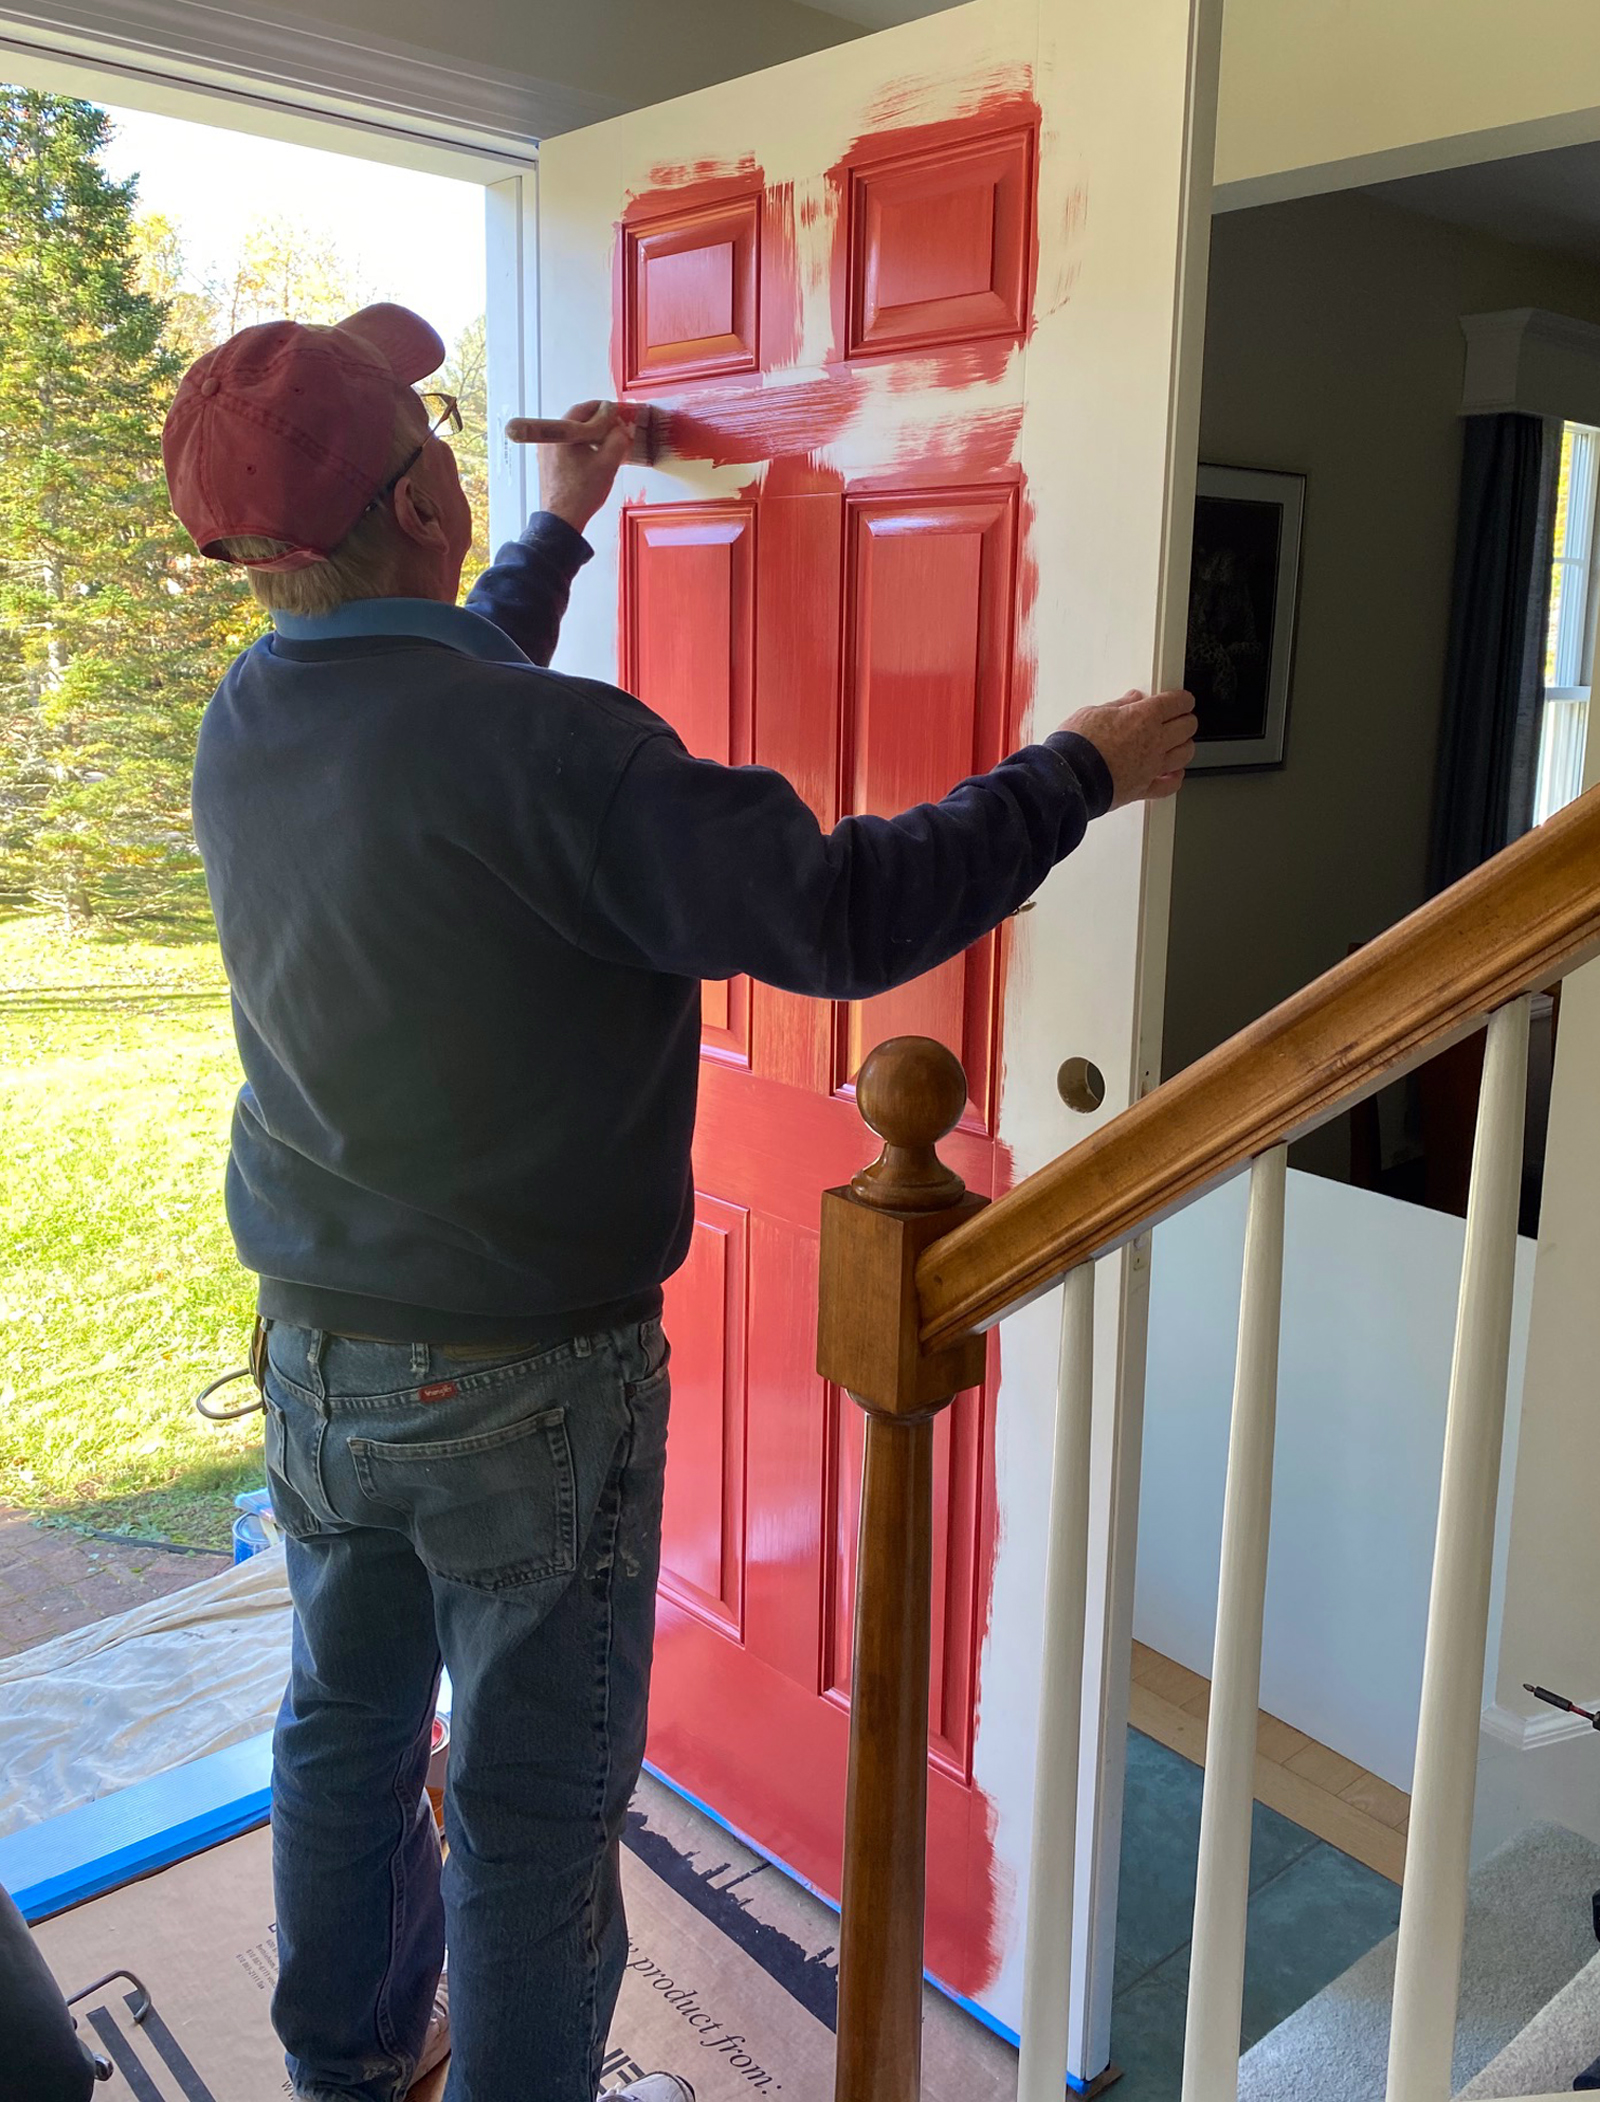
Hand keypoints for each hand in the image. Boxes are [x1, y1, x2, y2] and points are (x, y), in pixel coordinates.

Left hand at [517, 400, 635, 534]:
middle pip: (578, 421)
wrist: (563, 519)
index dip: (605, 409)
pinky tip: (596, 456)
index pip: (584, 408)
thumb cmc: (579, 495)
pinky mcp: (549, 463)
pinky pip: (569, 447)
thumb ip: (618, 439)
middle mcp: (550, 438)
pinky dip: (584, 446)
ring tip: (609, 443)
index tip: (617, 412)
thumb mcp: (607, 463)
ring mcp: (547, 451)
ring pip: (574, 434)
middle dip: (599, 422)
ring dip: (592, 435)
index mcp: (562, 433)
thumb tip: (621, 429)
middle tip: (616, 427)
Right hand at [1061, 688, 1197, 808]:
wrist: (1067, 777)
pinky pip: (1169, 786)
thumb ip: (1117, 706)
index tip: (1181, 699)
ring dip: (1184, 746)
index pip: (1177, 702)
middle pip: (1187, 727)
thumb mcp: (1093, 712)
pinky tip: (1173, 773)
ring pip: (1185, 754)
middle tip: (1180, 717)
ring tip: (1178, 742)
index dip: (1183, 699)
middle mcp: (1154, 742)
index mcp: (1144, 717)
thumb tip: (1130, 700)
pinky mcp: (1142, 789)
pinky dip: (1175, 778)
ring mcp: (1151, 767)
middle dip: (1186, 719)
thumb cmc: (1076, 745)